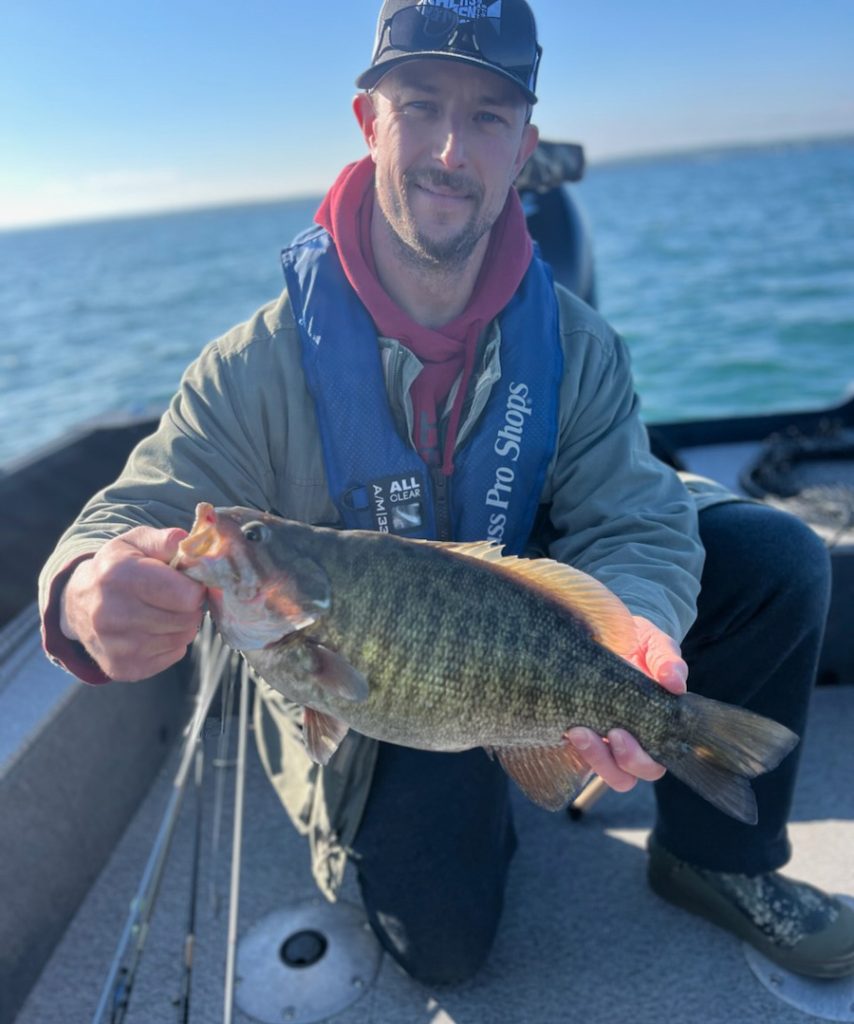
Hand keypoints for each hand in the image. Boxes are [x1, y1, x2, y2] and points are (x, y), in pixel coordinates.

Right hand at [60, 526, 205, 681]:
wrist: (77, 604)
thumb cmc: (116, 567)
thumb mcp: (135, 542)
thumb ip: (166, 540)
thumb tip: (192, 546)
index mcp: (118, 576)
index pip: (186, 595)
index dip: (194, 587)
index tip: (185, 582)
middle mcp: (112, 614)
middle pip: (187, 618)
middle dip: (190, 606)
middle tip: (175, 597)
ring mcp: (115, 646)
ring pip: (183, 637)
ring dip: (182, 624)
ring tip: (162, 611)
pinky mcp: (122, 668)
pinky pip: (174, 656)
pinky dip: (171, 643)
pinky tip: (153, 629)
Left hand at [564, 615, 687, 791]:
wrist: (608, 630)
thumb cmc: (639, 642)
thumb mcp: (655, 644)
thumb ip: (668, 660)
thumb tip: (675, 684)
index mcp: (656, 725)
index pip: (655, 762)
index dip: (640, 759)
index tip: (620, 734)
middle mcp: (630, 739)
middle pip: (629, 774)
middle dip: (620, 760)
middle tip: (609, 732)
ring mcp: (603, 737)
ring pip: (604, 770)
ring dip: (593, 757)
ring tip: (577, 731)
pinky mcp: (578, 729)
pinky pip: (575, 754)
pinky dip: (572, 746)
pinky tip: (563, 726)